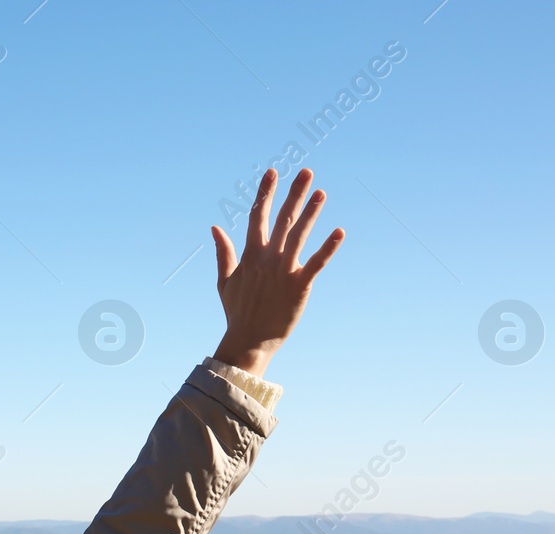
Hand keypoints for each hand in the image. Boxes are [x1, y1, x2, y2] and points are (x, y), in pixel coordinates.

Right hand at [210, 167, 342, 376]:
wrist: (249, 340)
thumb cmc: (237, 311)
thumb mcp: (225, 281)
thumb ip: (224, 252)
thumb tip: (215, 227)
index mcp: (251, 255)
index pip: (258, 216)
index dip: (265, 193)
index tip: (272, 172)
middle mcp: (267, 259)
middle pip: (282, 219)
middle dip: (294, 194)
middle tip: (307, 172)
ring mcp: (283, 271)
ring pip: (299, 235)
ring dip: (310, 213)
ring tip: (321, 193)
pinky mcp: (299, 286)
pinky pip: (316, 263)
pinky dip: (328, 248)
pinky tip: (339, 231)